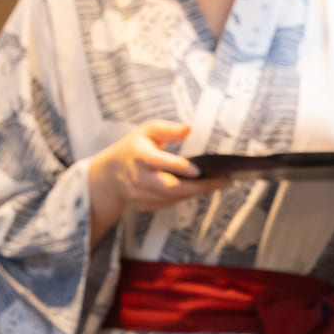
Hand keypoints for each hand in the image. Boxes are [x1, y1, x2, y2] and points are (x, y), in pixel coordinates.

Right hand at [86, 120, 229, 242]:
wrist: (109, 176)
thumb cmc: (133, 148)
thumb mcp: (146, 131)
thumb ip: (168, 129)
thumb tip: (189, 128)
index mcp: (139, 155)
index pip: (159, 162)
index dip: (179, 167)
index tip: (199, 169)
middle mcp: (139, 178)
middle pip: (171, 187)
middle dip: (200, 186)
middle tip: (224, 181)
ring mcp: (141, 195)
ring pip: (174, 197)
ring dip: (197, 192)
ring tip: (219, 182)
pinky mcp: (145, 205)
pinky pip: (170, 203)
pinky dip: (187, 196)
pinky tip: (201, 188)